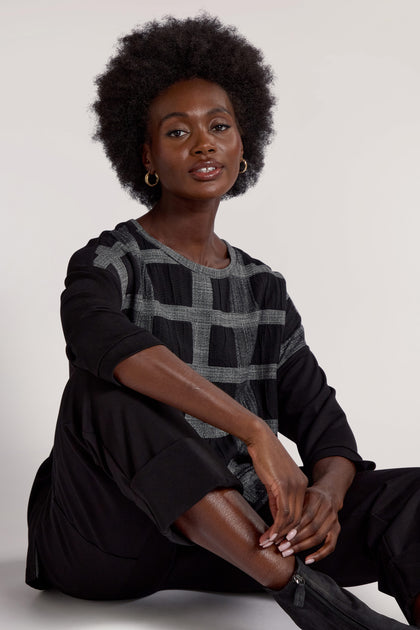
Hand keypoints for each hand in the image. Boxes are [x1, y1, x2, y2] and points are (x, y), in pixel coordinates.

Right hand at [246, 425, 307, 546]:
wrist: (260, 438)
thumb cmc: (264, 455)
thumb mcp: (273, 478)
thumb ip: (277, 496)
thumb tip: (276, 514)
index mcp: (302, 483)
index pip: (300, 512)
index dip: (290, 527)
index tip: (280, 539)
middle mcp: (301, 486)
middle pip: (298, 519)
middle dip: (286, 535)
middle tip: (274, 547)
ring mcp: (293, 486)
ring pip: (291, 519)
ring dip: (279, 534)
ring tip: (267, 543)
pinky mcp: (283, 486)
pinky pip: (282, 513)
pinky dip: (275, 527)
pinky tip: (268, 535)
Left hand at [277, 484, 340, 563]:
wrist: (329, 493)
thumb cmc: (308, 496)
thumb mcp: (299, 495)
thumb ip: (290, 507)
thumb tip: (273, 526)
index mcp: (316, 498)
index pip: (305, 516)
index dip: (294, 528)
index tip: (281, 537)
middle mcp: (327, 509)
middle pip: (311, 528)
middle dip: (295, 540)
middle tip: (281, 547)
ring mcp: (333, 520)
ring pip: (318, 538)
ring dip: (302, 547)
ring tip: (288, 552)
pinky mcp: (337, 530)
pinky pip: (330, 546)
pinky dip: (319, 554)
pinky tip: (307, 560)